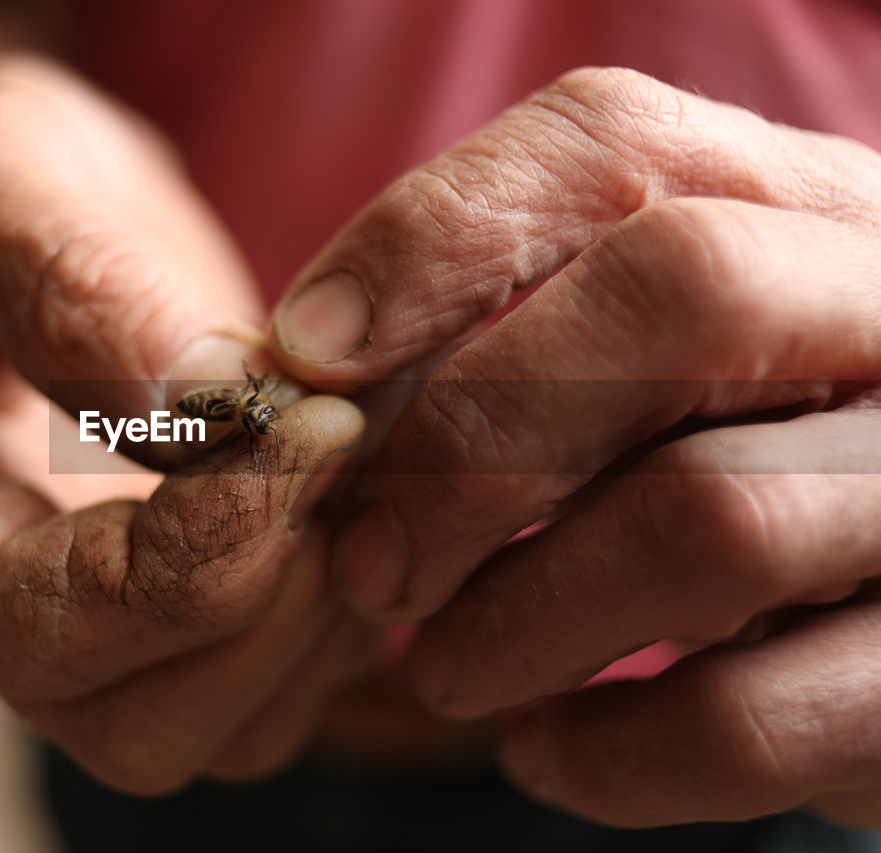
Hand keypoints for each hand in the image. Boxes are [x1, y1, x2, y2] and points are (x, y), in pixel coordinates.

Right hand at [0, 57, 374, 793]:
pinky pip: (287, 686)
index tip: (314, 426)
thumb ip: (68, 285)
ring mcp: (75, 631)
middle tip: (345, 437)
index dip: (191, 561)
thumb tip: (194, 406)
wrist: (47, 210)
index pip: (32, 622)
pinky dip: (351, 599)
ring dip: (326, 604)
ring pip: (227, 729)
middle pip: (134, 724)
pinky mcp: (167, 626)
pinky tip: (360, 475)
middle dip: (271, 600)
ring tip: (359, 441)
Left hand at [269, 67, 880, 825]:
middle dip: (470, 435)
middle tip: (366, 557)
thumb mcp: (634, 377)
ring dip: (514, 616)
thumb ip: (500, 351)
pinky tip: (542, 749)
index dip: (432, 238)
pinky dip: (602, 753)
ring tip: (439, 667)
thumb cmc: (724, 469)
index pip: (614, 144)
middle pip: (682, 292)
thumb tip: (305, 390)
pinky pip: (748, 720)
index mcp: (803, 214)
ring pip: (709, 517)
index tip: (305, 354)